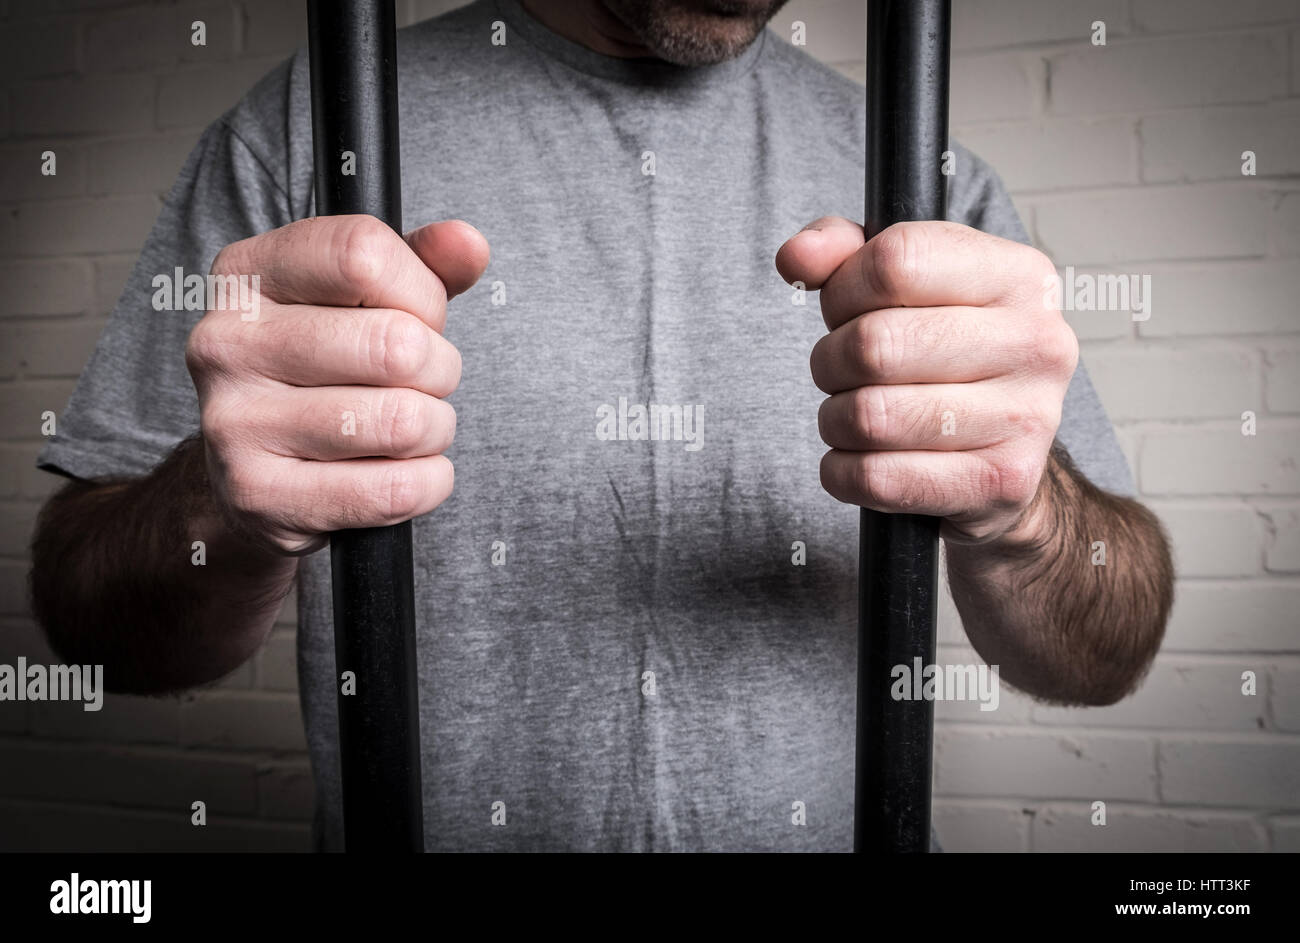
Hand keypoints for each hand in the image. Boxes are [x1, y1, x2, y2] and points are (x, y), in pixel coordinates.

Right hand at [185, 215, 489, 554]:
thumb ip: (422, 264)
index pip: (364, 254)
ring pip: (402, 421)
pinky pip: (395, 489)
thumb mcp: (365, 302)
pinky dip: (427, 482)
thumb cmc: (322, 374)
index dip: (421, 291)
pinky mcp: (261, 495)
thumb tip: (467, 243)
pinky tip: (400, 471)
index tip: (419, 316)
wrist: (255, 477)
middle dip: (439, 369)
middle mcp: (227, 342)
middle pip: (397, 344)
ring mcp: (236, 422)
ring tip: (408, 429)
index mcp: (247, 274)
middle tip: (421, 382)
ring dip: (434, 430)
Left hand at [775, 218, 1077, 545]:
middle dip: (830, 361)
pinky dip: (842, 471)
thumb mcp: (906, 285)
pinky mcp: (1001, 482)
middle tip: (840, 372)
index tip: (843, 310)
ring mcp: (1027, 417)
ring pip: (870, 416)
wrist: (1005, 452)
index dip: (843, 290)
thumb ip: (844, 252)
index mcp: (1019, 274)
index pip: (896, 261)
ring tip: (852, 414)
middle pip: (875, 344)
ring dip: (835, 419)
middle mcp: (1037, 342)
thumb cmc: (946, 354)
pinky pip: (878, 478)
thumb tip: (797, 256)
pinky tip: (859, 458)